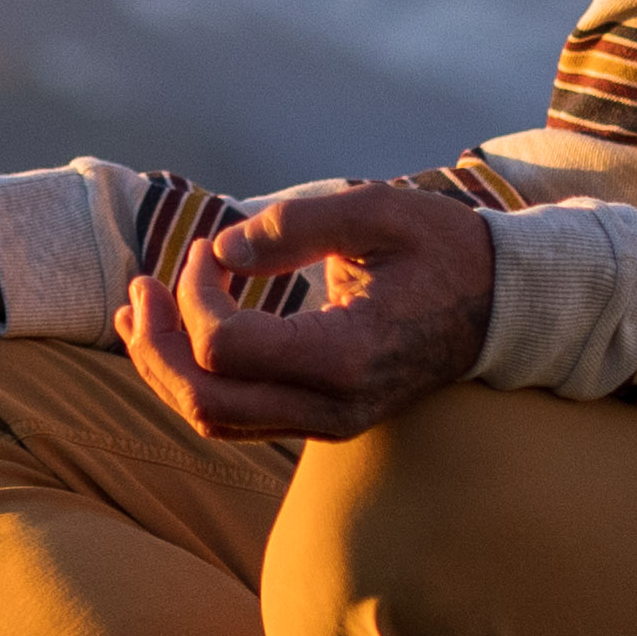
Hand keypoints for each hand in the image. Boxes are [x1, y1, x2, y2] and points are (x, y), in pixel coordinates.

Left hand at [120, 176, 494, 442]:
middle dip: (156, 344)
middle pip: (205, 400)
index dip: (195, 297)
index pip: (226, 348)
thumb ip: (294, 226)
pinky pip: (238, 418)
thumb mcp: (376, 211)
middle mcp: (334, 406)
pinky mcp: (322, 422)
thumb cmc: (442, 249)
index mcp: (346, 355)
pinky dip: (194, 381)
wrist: (500, 305)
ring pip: (214, 419)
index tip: (207, 249)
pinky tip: (170, 338)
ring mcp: (328, 423)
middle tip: (141, 287)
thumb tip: (220, 252)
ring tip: (136, 313)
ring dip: (163, 368)